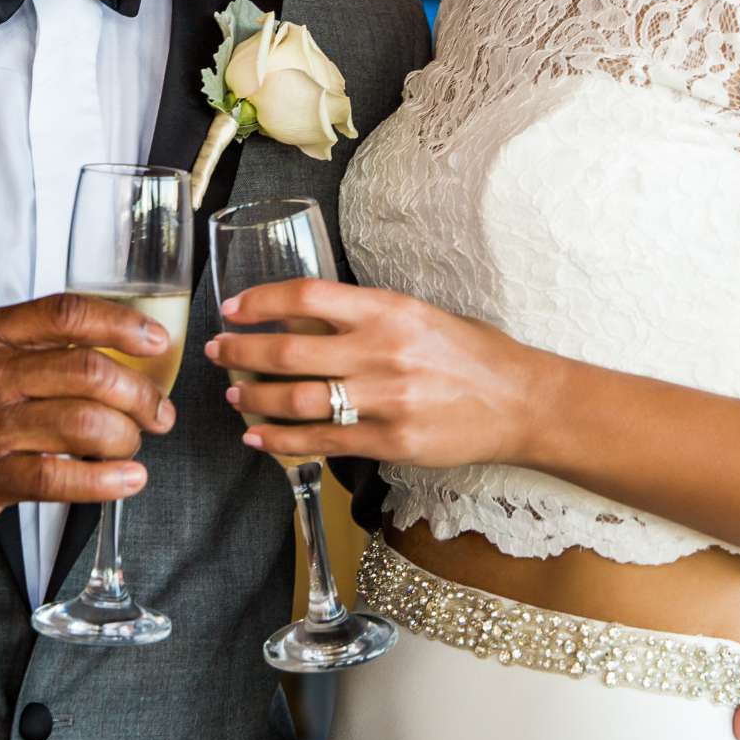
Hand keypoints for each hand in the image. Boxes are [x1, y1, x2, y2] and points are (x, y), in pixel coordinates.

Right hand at [0, 293, 176, 534]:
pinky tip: (128, 480)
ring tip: (133, 445)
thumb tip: (120, 351)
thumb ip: (35, 343)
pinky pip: (58, 478)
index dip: (122, 326)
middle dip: (139, 394)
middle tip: (157, 412)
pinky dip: (105, 481)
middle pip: (87, 371)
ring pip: (81, 422)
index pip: (67, 315)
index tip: (155, 343)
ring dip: (126, 436)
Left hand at [205, 278, 538, 465]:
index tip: (233, 308)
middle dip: (242, 352)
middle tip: (218, 351)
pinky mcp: (388, 443)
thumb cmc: (469, 354)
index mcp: (388, 310)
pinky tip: (258, 437)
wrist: (520, 401)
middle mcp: (382, 352)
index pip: (307, 297)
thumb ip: (363, 317)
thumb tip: (299, 318)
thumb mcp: (417, 315)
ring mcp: (384, 400)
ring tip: (235, 395)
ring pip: (296, 400)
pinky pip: (321, 441)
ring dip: (254, 398)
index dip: (260, 301)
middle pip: (289, 352)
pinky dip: (281, 441)